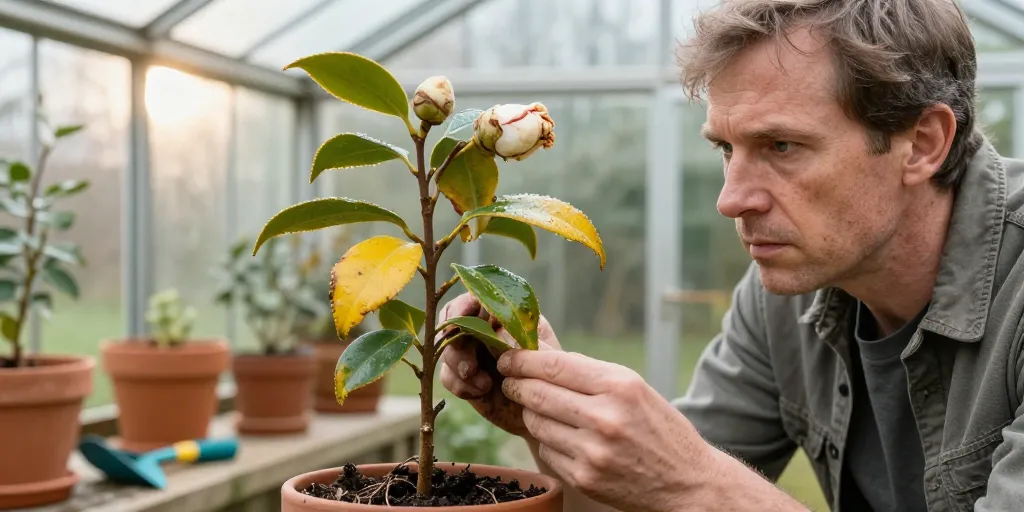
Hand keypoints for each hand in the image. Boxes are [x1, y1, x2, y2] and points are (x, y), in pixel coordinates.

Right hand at [437, 292, 560, 436]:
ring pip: (447, 349)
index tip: (459, 320)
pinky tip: (480, 393)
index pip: (475, 298)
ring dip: (459, 367)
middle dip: (457, 346)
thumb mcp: (540, 353)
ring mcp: (471, 351)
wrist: (542, 410)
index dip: (462, 307)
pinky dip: (460, 385)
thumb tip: (494, 329)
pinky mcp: (462, 376)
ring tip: (483, 385)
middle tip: (470, 368)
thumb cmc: (547, 375)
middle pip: (453, 324)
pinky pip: (446, 375)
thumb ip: (519, 338)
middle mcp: (483, 329)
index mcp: (504, 314)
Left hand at [497, 349, 715, 511]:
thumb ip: (589, 371)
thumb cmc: (658, 428)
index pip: (554, 366)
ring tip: (540, 409)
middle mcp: (605, 417)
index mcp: (619, 386)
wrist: (687, 482)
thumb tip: (541, 354)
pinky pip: (546, 450)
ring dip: (530, 413)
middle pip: (537, 393)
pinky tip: (562, 437)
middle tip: (509, 380)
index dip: (522, 359)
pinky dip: (547, 441)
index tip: (507, 357)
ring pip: (536, 423)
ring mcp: (592, 451)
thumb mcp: (634, 388)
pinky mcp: (584, 477)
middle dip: (516, 384)